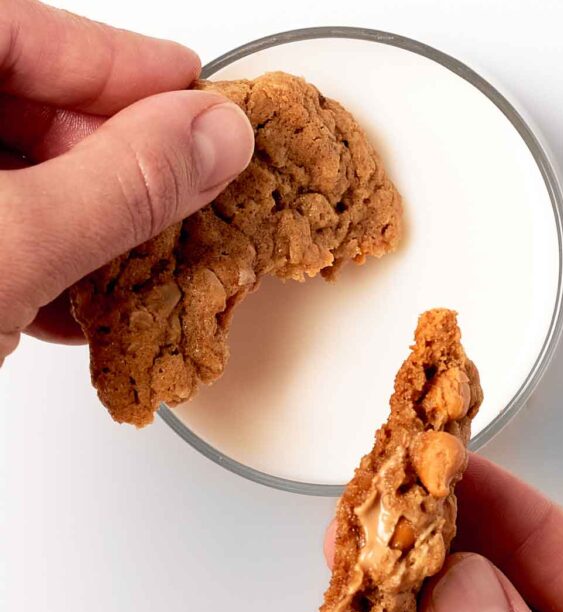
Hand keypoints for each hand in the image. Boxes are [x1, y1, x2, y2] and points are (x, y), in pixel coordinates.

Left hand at [0, 0, 253, 363]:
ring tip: (147, 254)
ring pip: (18, 178)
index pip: (29, 33)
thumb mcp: (15, 240)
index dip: (125, 64)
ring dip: (89, 223)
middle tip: (187, 186)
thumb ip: (123, 184)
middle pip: (26, 107)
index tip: (197, 87)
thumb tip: (215, 136)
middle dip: (116, 158)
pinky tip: (81, 300)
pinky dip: (44, 264)